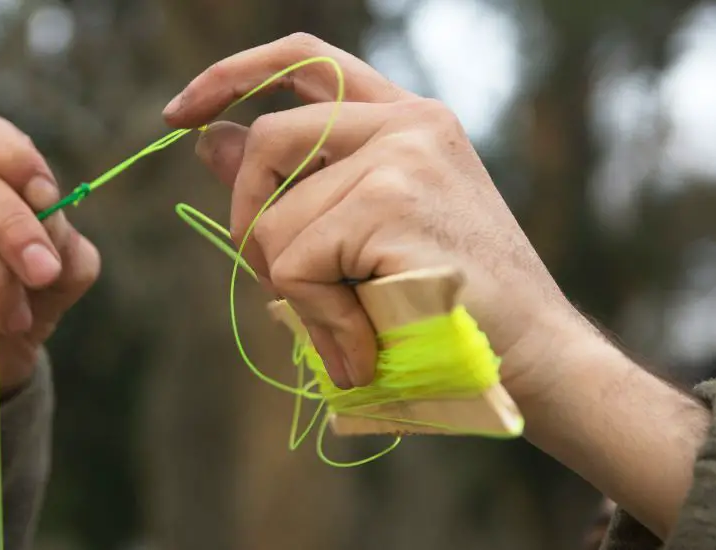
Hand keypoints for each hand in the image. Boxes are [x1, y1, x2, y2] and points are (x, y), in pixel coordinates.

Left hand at [164, 33, 592, 400]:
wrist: (533, 357)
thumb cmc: (446, 303)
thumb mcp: (360, 234)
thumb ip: (289, 182)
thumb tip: (208, 140)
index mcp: (405, 119)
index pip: (303, 59)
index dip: (233, 75)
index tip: (181, 115)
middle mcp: (407, 122)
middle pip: (268, 139)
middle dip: (249, 219)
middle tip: (283, 282)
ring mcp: (403, 155)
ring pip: (275, 221)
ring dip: (297, 295)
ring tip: (351, 334)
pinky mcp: (393, 201)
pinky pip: (297, 263)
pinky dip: (317, 321)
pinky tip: (361, 349)